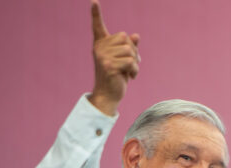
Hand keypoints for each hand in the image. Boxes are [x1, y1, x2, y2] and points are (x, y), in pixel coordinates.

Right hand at [87, 0, 139, 115]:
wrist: (109, 95)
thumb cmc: (117, 77)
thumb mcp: (125, 60)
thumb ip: (130, 47)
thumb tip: (136, 35)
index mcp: (101, 45)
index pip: (98, 27)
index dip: (96, 14)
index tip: (94, 1)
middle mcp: (99, 48)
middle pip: (125, 38)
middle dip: (133, 52)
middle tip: (130, 65)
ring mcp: (102, 56)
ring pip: (130, 50)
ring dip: (135, 63)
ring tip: (129, 72)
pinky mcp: (109, 65)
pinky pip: (131, 61)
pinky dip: (135, 70)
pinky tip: (130, 77)